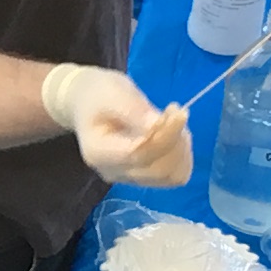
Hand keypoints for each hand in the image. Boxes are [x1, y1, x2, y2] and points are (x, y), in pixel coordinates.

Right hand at [38, 64, 190, 187]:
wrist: (89, 103)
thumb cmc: (98, 94)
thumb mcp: (112, 92)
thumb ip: (133, 109)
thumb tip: (157, 125)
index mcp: (98, 152)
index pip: (139, 154)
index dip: (165, 136)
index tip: (179, 112)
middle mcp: (112, 172)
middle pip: (158, 169)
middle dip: (175, 140)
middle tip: (174, 112)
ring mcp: (129, 178)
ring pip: (171, 175)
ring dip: (181, 148)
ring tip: (172, 122)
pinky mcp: (144, 177)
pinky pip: (175, 176)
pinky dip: (182, 155)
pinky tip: (174, 135)